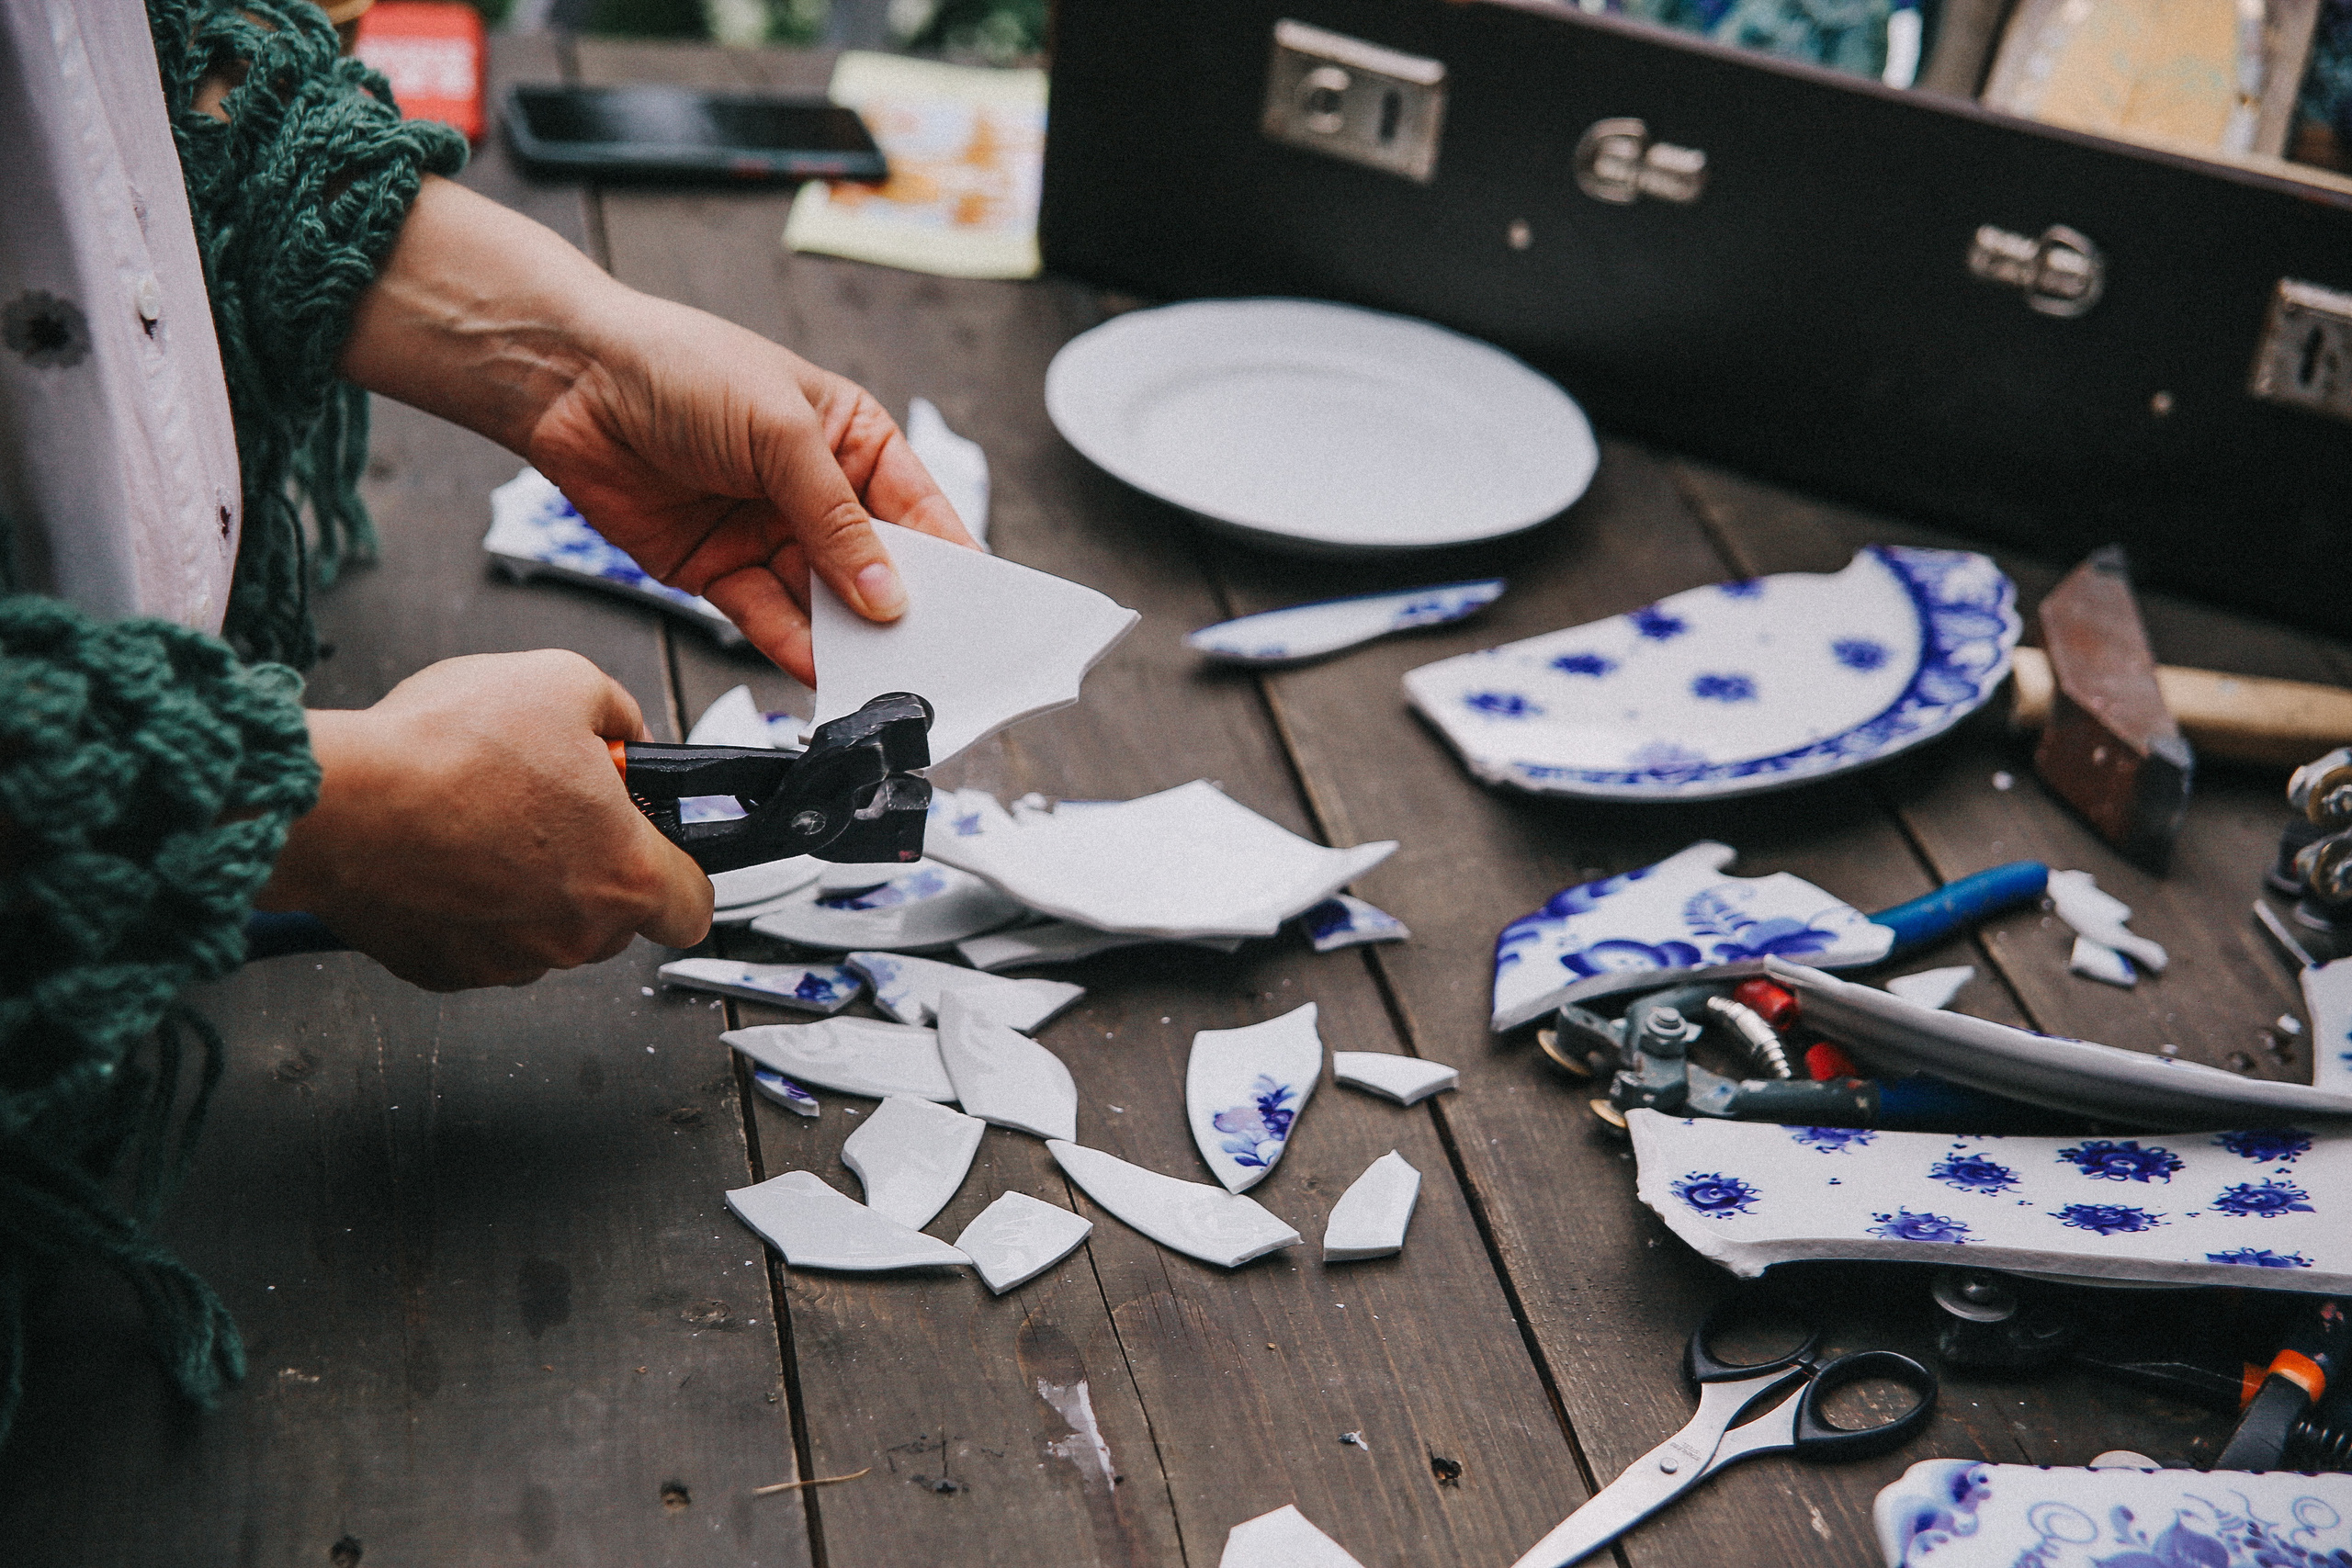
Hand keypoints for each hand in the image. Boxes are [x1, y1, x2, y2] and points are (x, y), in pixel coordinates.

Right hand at [258, 651, 710, 989]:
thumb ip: (618, 710)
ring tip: (483, 818)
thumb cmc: (448, 750)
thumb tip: (626, 729)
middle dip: (593, 863)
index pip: (694, 909)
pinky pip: (479, 940)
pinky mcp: (445, 971)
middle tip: (551, 805)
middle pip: (613, 915)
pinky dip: (467, 905)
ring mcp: (509, 961)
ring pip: (545, 929)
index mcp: (625, 875)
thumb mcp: (563, 682)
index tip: (657, 845)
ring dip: (528, 884)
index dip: (682, 872)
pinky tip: (442, 851)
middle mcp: (574, 935)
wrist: (339, 802)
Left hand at [339, 178, 977, 683]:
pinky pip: (768, 618)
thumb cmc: (681, 368)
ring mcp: (769, 534)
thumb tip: (887, 596)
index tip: (983, 615)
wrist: (570, 381)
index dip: (953, 564)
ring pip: (824, 603)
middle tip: (934, 660)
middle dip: (902, 613)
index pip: (920, 513)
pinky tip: (819, 671)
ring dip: (849, 641)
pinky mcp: (720, 570)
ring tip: (880, 679)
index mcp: (853, 441)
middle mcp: (816, 493)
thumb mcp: (779, 431)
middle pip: (876, 568)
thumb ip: (836, 519)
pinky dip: (792, 647)